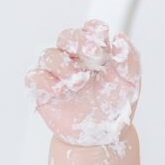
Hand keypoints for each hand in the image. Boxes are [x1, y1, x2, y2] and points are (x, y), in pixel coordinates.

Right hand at [24, 19, 140, 147]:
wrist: (104, 135)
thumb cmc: (115, 106)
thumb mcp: (130, 82)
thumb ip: (128, 59)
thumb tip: (120, 38)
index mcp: (94, 53)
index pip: (89, 30)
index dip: (93, 29)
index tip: (103, 38)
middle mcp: (74, 59)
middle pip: (66, 37)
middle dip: (78, 41)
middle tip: (94, 55)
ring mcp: (58, 74)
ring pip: (48, 55)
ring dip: (63, 65)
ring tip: (79, 82)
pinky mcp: (44, 91)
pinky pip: (34, 77)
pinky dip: (45, 81)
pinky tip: (61, 91)